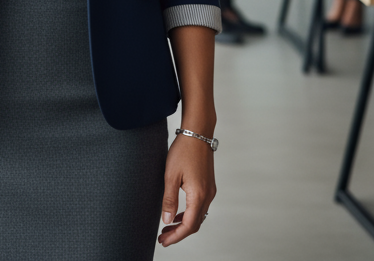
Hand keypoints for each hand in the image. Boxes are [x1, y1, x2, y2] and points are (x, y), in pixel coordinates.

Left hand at [157, 131, 215, 247]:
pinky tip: (178, 214)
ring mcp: (210, 190)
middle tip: (163, 238)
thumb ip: (169, 200)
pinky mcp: (208, 185)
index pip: (189, 225)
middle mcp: (207, 195)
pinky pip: (200, 207)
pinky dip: (189, 214)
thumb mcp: (171, 175)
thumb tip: (167, 221)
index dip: (176, 236)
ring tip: (168, 228)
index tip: (164, 241)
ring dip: (184, 224)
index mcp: (198, 195)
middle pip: (195, 224)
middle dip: (179, 233)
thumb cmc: (184, 150)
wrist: (197, 132)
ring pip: (198, 216)